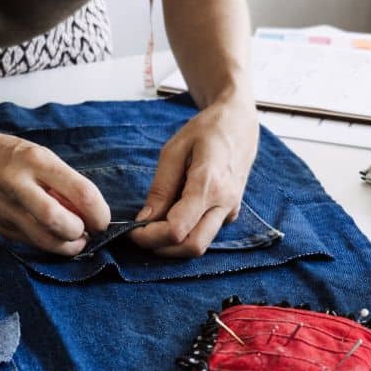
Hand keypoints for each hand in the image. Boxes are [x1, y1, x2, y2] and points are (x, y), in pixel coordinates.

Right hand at [0, 120, 110, 254]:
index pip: (81, 192)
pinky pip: (31, 243)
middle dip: (82, 233)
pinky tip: (52, 236)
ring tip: (75, 238)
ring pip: (45, 240)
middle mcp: (19, 185)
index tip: (102, 218)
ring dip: (68, 246)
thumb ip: (64, 183)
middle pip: (61, 223)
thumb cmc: (8, 154)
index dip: (99, 212)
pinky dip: (48, 243)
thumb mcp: (40, 155)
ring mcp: (6, 209)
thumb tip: (90, 212)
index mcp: (36, 161)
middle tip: (88, 230)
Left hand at [130, 97, 258, 257]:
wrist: (240, 123)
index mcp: (209, 184)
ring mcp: (231, 210)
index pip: (177, 229)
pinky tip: (171, 216)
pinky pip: (206, 233)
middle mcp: (224, 203)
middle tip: (140, 235)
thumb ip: (160, 187)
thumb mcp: (174, 150)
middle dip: (162, 248)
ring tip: (153, 225)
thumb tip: (144, 220)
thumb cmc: (206, 130)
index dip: (150, 236)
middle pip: (192, 247)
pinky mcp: (231, 212)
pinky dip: (186, 234)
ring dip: (174, 245)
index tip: (131, 231)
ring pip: (201, 245)